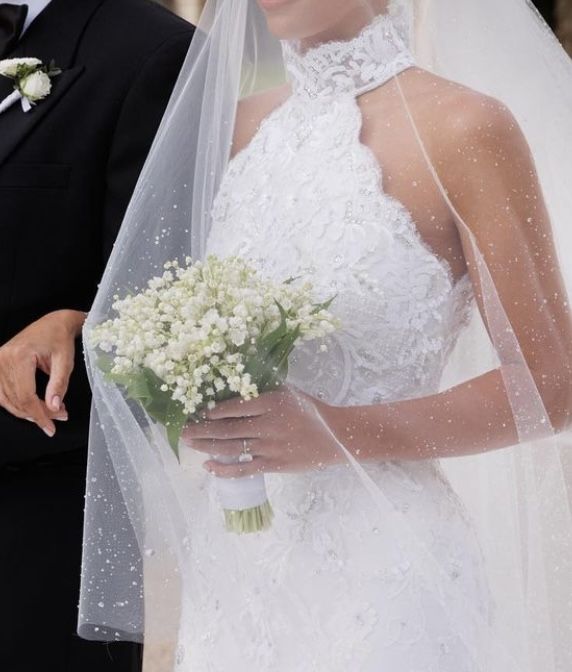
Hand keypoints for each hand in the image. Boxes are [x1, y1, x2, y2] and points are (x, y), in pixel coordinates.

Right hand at [0, 310, 85, 436]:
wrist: (53, 323)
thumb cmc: (60, 338)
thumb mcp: (65, 361)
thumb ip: (59, 385)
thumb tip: (54, 408)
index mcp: (19, 356)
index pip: (26, 395)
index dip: (39, 415)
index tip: (51, 427)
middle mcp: (4, 359)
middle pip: (17, 399)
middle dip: (38, 414)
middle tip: (59, 418)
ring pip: (8, 399)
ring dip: (28, 411)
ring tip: (51, 414)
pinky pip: (3, 393)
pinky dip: (17, 403)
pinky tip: (33, 408)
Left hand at [181, 386, 342, 477]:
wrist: (337, 436)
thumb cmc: (311, 411)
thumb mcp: (289, 393)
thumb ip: (263, 392)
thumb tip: (235, 390)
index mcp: (271, 403)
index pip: (235, 407)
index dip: (213, 412)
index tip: (198, 412)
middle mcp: (268, 425)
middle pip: (227, 429)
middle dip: (202, 430)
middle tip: (183, 431)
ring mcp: (270, 447)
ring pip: (232, 448)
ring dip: (207, 447)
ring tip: (190, 445)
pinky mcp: (274, 464)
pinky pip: (244, 468)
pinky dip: (224, 469)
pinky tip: (209, 467)